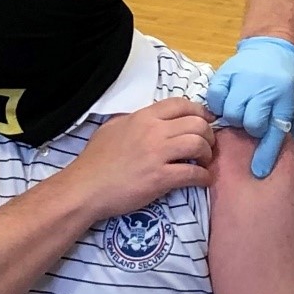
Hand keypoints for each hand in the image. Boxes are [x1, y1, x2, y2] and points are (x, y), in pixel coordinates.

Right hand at [72, 98, 215, 219]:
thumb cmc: (95, 159)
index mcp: (144, 117)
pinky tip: (203, 179)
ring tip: (205, 161)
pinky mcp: (160, 178)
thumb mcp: (113, 127)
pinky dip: (203, 176)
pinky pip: (192, 173)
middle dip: (208, 133)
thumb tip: (150, 119)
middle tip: (208, 145)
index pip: (181, 104)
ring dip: (207, 153)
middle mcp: (154, 131)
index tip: (207, 120)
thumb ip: (134, 120)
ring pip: (198, 144)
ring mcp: (158, 154)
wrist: (85, 188)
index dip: (199, 111)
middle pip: (196, 123)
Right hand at [205, 36, 293, 177]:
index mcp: (286, 96)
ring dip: (236, 119)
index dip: (266, 154)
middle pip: (250, 123)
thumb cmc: (290, 79)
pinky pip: (215, 98)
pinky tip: (228, 103)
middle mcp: (264, 86)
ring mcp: (243, 78)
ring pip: (231, 113)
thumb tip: (292, 158)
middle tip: (254, 125)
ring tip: (241, 114)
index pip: (275, 130)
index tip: (259, 171)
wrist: (273, 45)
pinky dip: (219, 105)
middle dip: (252, 130)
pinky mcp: (225, 72)